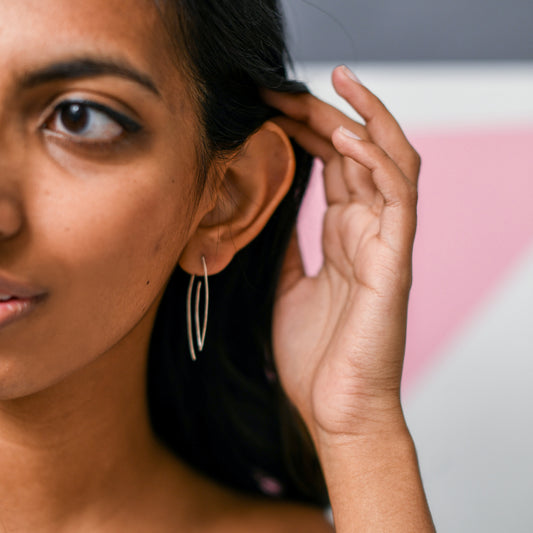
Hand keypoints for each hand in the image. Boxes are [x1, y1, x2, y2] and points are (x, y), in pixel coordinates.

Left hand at [263, 66, 419, 444]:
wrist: (336, 409)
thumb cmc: (315, 354)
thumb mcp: (288, 286)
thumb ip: (287, 246)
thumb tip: (268, 211)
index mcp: (343, 234)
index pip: (333, 164)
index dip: (307, 130)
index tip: (269, 107)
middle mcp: (367, 230)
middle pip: (357, 152)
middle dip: (325, 112)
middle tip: (284, 87)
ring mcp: (385, 242)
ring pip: (390, 161)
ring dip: (364, 118)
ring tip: (332, 85)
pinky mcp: (395, 261)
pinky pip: (397, 198)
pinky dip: (378, 161)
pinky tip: (347, 137)